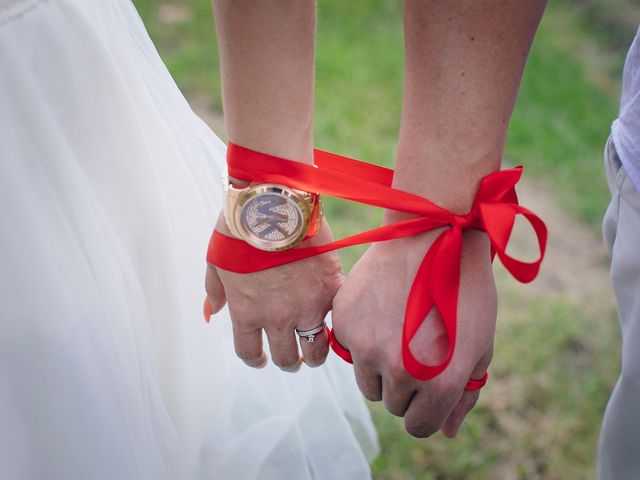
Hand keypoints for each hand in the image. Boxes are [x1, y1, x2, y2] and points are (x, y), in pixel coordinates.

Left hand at [205, 213, 343, 370]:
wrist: (274, 201)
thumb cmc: (240, 226)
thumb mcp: (216, 259)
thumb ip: (215, 290)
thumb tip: (212, 312)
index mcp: (246, 312)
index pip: (250, 352)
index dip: (256, 359)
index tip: (262, 359)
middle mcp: (277, 317)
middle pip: (286, 357)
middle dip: (289, 361)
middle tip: (293, 358)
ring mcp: (308, 305)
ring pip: (316, 348)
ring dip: (314, 352)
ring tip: (315, 348)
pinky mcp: (331, 287)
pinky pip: (337, 317)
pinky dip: (335, 320)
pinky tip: (332, 318)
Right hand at [332, 227, 495, 437]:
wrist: (433, 234)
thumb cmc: (465, 290)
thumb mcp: (479, 345)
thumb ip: (464, 395)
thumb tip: (448, 431)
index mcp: (439, 383)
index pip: (420, 426)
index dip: (426, 409)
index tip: (428, 388)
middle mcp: (400, 372)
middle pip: (393, 404)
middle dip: (406, 385)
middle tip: (416, 347)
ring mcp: (367, 347)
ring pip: (367, 381)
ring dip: (381, 366)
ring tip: (398, 328)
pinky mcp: (344, 323)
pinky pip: (349, 350)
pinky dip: (363, 338)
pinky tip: (382, 309)